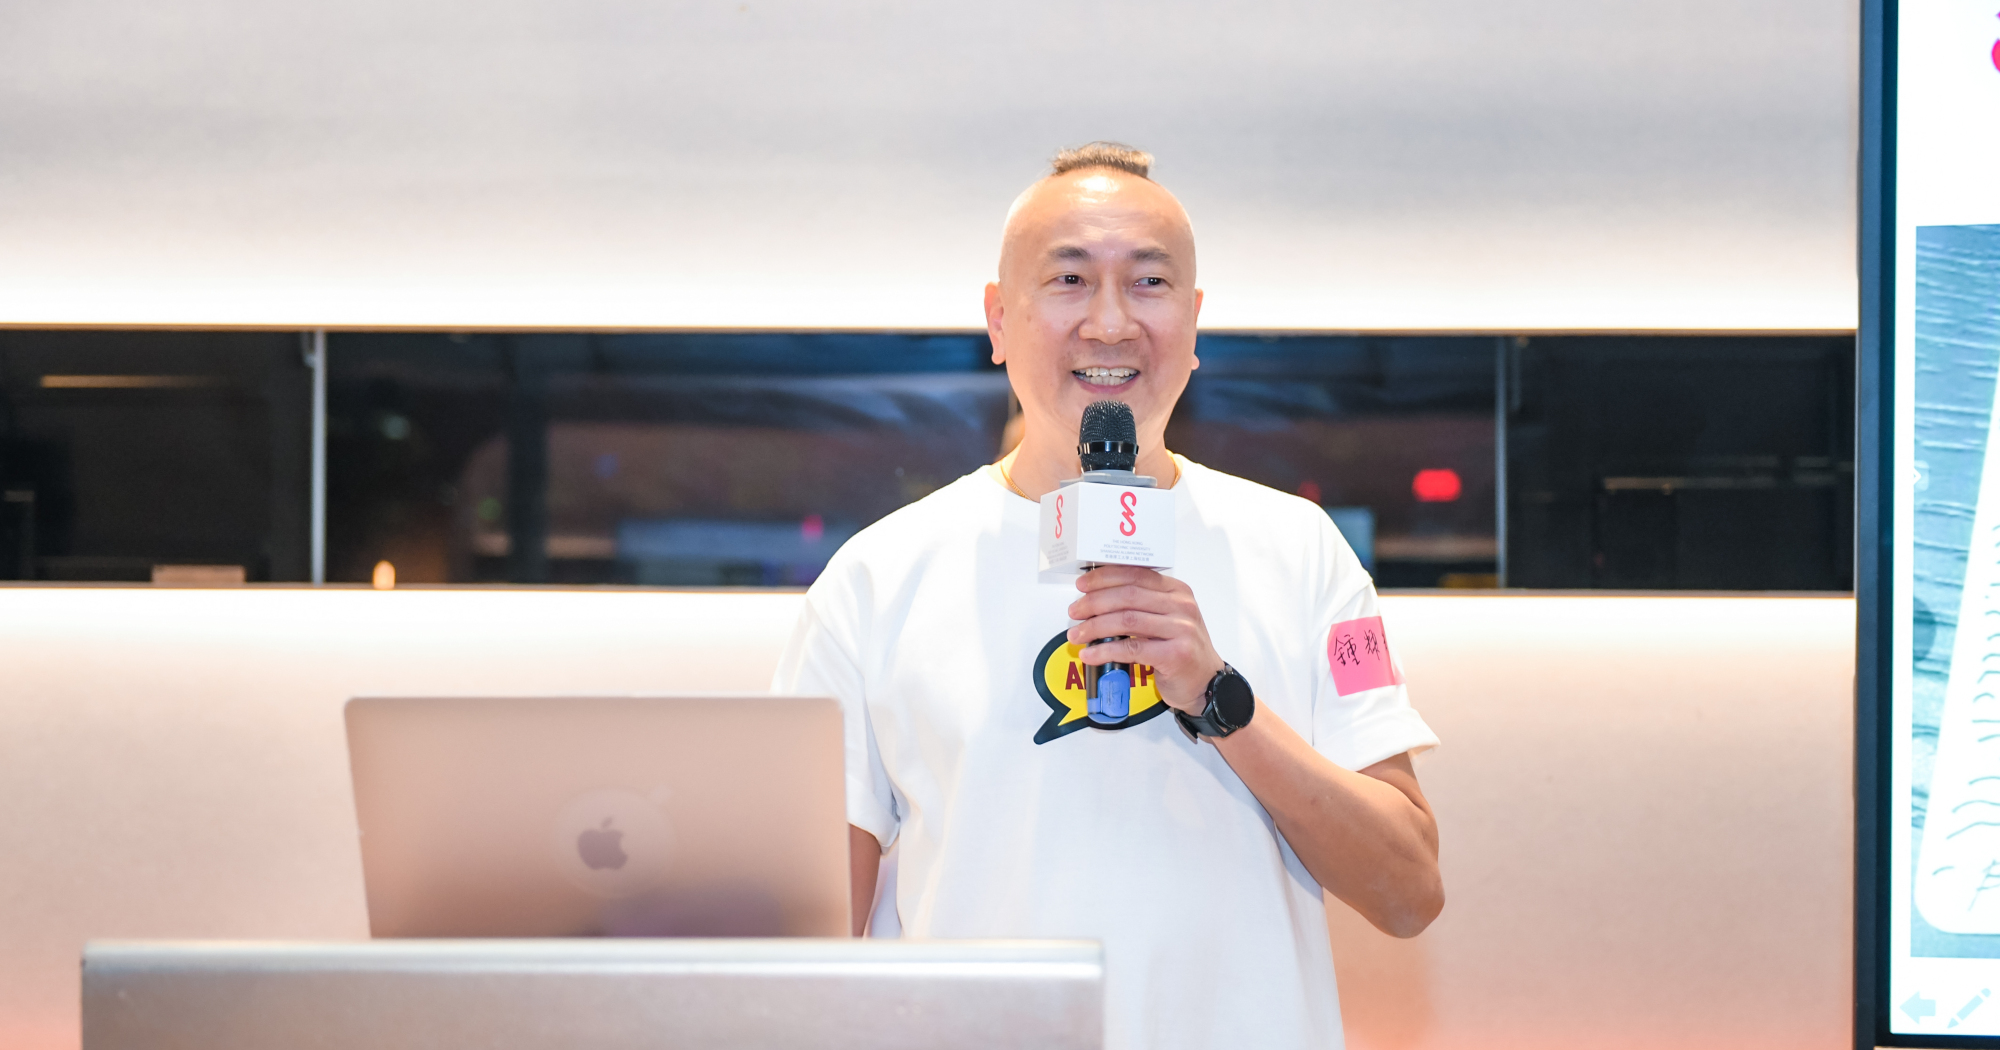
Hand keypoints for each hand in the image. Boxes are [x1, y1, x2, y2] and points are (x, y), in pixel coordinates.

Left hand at [1065, 565, 1224, 715]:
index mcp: (1177, 591)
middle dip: (1094, 603)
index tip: (1082, 586)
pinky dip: (1105, 651)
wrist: (1206, 682)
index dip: (1105, 578)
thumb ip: (1141, 604)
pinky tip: (1089, 654)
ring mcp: (1181, 630)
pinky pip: (1131, 649)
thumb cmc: (1180, 649)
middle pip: (1128, 596)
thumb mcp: (1167, 618)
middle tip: (1074, 612)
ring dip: (1095, 627)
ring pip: (1127, 621)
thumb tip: (1096, 597)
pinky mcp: (1175, 655)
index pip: (1136, 575)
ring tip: (1076, 635)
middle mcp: (1182, 606)